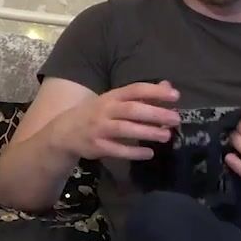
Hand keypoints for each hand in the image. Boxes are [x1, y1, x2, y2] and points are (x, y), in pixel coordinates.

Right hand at [59, 81, 178, 161]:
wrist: (64, 132)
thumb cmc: (97, 113)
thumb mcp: (115, 100)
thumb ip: (141, 95)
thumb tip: (168, 87)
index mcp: (112, 96)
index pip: (135, 90)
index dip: (155, 92)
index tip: (175, 96)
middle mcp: (105, 110)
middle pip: (131, 110)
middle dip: (155, 114)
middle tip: (175, 119)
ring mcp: (99, 128)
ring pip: (124, 129)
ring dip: (147, 132)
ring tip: (166, 135)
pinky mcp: (97, 146)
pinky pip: (117, 150)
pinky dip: (134, 152)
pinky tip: (149, 153)